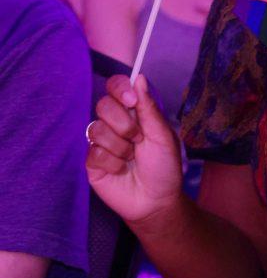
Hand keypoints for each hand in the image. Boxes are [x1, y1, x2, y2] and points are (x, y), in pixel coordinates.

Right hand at [86, 74, 183, 227]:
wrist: (156, 199)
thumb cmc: (164, 166)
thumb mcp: (163, 135)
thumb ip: (149, 108)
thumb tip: (140, 78)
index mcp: (133, 112)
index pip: (116, 87)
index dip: (120, 89)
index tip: (131, 101)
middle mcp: (114, 123)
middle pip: (103, 105)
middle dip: (124, 124)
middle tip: (138, 139)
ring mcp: (100, 142)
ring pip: (97, 129)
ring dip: (121, 147)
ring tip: (132, 158)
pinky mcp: (91, 161)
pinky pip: (94, 152)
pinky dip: (113, 162)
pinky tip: (121, 169)